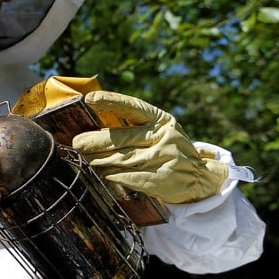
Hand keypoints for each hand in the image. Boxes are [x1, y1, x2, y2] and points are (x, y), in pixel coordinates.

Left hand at [72, 91, 227, 203]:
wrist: (200, 178)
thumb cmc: (168, 149)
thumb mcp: (159, 132)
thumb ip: (133, 127)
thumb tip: (93, 128)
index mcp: (162, 120)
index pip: (133, 107)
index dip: (110, 102)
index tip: (89, 99)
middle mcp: (163, 136)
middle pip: (122, 137)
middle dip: (96, 140)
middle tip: (77, 143)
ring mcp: (163, 158)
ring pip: (122, 158)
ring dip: (99, 159)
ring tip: (85, 158)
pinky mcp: (161, 178)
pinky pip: (129, 176)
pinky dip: (112, 175)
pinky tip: (102, 174)